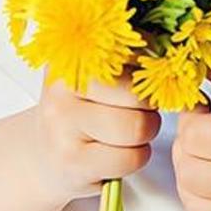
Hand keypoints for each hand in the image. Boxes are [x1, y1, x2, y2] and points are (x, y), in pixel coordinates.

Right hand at [33, 65, 161, 205]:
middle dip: (148, 108)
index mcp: (71, 59)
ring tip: (128, 135)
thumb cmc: (81, 114)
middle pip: (137, 95)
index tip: (146, 78)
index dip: (149, 70)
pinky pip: (130, 158)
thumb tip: (167, 48)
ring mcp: (63, 126)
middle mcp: (61, 89)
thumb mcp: (95, 80)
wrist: (43, 158)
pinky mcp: (73, 162)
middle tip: (137, 113)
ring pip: (137, 128)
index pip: (130, 54)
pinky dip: (135, 159)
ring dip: (144, 136)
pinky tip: (118, 155)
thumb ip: (126, 60)